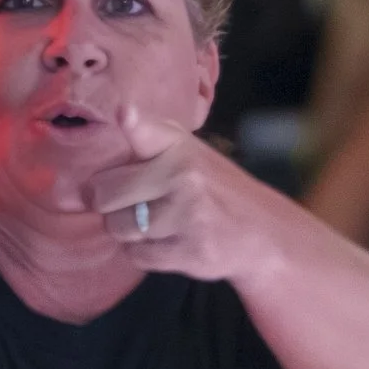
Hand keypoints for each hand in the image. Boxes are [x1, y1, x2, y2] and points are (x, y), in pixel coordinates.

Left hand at [84, 130, 246, 280]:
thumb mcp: (191, 153)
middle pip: (106, 192)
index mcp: (181, 145)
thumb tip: (111, 131)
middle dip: (109, 202)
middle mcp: (183, 174)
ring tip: (153, 224)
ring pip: (118, 227)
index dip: (133, 123)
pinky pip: (136, 255)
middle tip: (128, 202)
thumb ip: (151, 142)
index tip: (125, 113)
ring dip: (126, 231)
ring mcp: (186, 213)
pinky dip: (143, 253)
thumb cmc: (214, 190)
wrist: (261, 232)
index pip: (148, 130)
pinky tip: (165, 242)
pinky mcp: (188, 250)